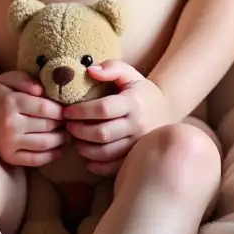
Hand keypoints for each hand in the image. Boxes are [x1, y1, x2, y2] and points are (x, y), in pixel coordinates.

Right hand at [0, 71, 65, 167]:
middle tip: (70, 122)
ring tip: (67, 134)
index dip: (61, 110)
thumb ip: (26, 79)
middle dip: (63, 124)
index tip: (68, 110)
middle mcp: (10, 124)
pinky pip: (35, 160)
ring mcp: (9, 143)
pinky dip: (51, 156)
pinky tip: (59, 150)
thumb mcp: (9, 78)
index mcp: (11, 102)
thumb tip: (42, 90)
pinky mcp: (8, 156)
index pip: (45, 108)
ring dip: (61, 140)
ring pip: (44, 144)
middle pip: (47, 126)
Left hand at [63, 61, 173, 176]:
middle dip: (80, 131)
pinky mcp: (137, 156)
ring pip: (107, 153)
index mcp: (133, 103)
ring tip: (74, 140)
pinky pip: (115, 166)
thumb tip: (90, 70)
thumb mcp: (129, 73)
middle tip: (67, 126)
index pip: (104, 109)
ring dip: (85, 149)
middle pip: (103, 133)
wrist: (166, 110)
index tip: (66, 111)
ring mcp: (138, 144)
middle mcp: (137, 125)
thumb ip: (111, 68)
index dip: (82, 111)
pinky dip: (98, 166)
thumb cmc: (140, 90)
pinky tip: (86, 159)